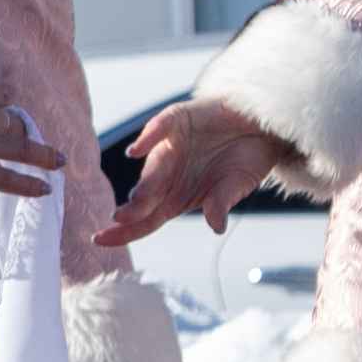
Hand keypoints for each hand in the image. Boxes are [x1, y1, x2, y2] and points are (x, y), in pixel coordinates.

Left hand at [99, 98, 287, 252]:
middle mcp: (167, 175)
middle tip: (121, 218)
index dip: (124, 231)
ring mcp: (168, 147)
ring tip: (136, 197)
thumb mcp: (237, 183)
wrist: (261, 124)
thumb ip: (221, 202)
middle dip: (134, 209)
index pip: (145, 220)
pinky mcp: (175, 121)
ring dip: (145, 182)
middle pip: (146, 197)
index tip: (100, 240)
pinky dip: (147, 139)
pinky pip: (158, 129)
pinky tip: (135, 151)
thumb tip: (216, 227)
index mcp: (176, 197)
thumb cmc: (246, 158)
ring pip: (152, 167)